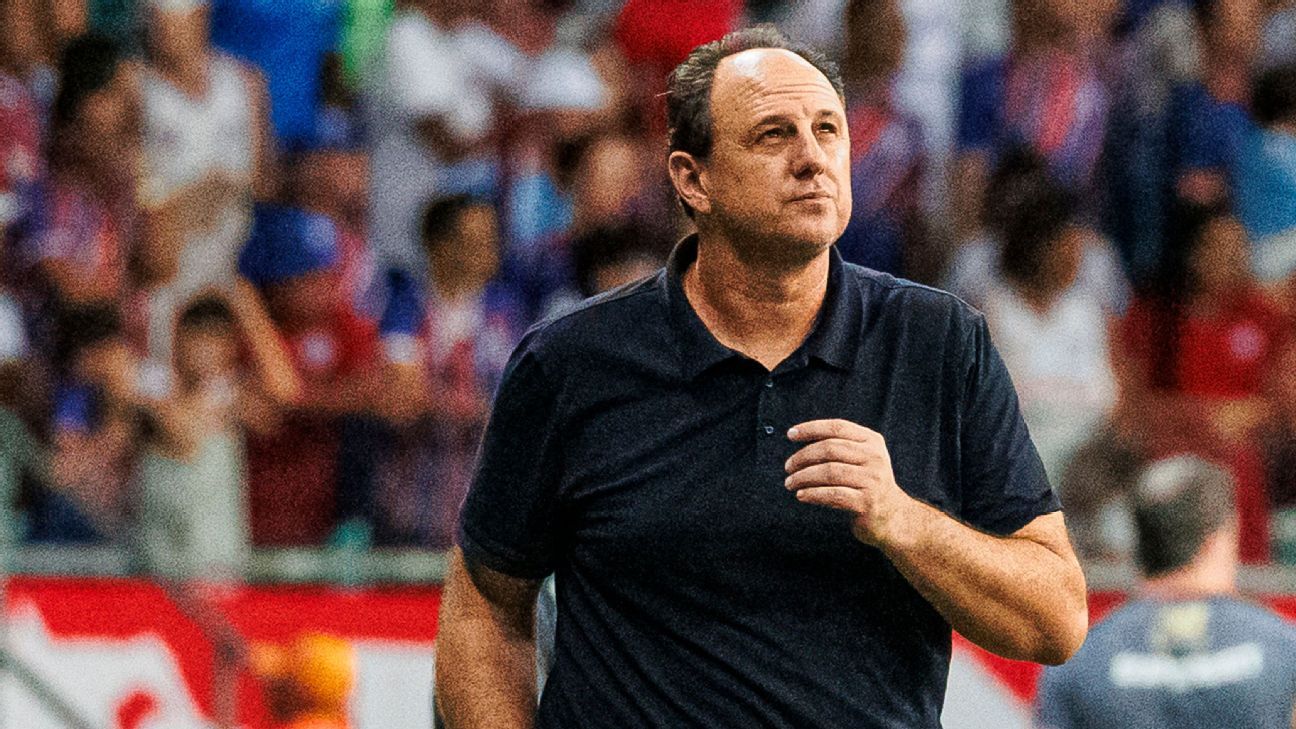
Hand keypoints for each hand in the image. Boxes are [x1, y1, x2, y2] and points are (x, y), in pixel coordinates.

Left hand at [784, 419, 918, 548]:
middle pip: (830, 449)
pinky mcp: (867, 502)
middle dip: (803, 457)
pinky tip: (802, 495)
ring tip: (790, 483)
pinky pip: (833, 494)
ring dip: (803, 477)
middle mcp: (875, 457)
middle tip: (788, 467)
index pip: (837, 427)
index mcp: (871, 441)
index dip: (812, 428)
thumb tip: (799, 437)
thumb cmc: (867, 485)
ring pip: (829, 472)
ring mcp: (872, 480)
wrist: (893, 517)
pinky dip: (813, 494)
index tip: (791, 434)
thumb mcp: (861, 458)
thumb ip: (839, 445)